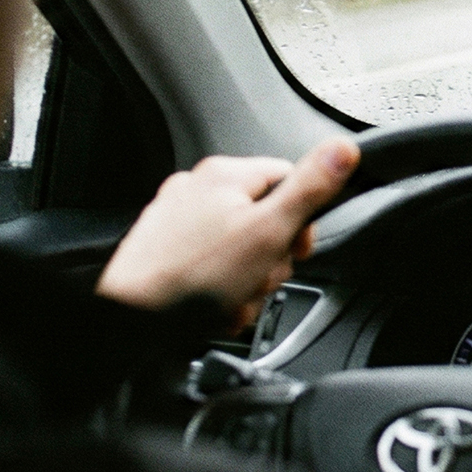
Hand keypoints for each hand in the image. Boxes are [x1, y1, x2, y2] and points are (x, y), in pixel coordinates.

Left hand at [97, 138, 359, 326]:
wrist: (127, 322)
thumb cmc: (192, 280)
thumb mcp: (269, 232)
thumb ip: (310, 189)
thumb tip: (344, 149)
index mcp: (225, 175)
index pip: (290, 180)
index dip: (302, 221)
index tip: (296, 249)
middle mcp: (196, 189)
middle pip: (265, 218)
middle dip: (269, 259)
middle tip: (257, 279)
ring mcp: (175, 221)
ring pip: (237, 248)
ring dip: (244, 282)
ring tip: (229, 299)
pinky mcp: (161, 252)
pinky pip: (208, 266)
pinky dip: (216, 290)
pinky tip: (211, 308)